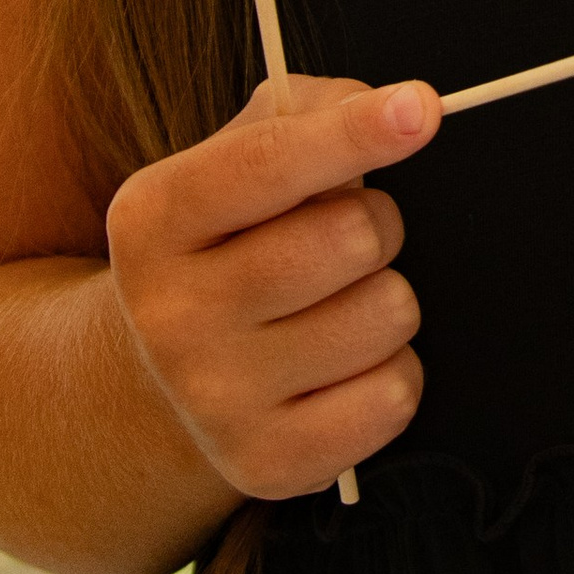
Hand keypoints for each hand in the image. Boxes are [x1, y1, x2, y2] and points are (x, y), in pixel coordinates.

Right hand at [105, 76, 441, 497]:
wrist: (168, 376)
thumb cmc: (230, 240)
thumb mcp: (236, 156)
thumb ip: (307, 111)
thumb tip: (401, 112)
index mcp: (152, 218)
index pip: (265, 165)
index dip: (352, 134)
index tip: (421, 109)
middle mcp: (169, 313)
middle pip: (346, 238)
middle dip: (375, 221)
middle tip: (344, 238)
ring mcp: (214, 398)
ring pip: (386, 313)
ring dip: (387, 295)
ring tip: (336, 302)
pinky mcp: (267, 465)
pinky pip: (394, 395)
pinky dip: (392, 370)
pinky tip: (341, 366)